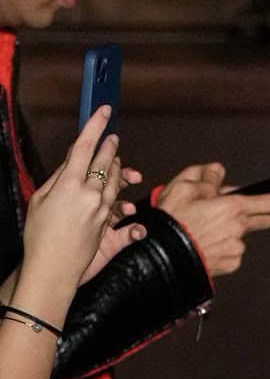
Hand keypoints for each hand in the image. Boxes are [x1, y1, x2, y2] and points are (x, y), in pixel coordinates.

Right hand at [22, 109, 143, 301]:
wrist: (52, 267)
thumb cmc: (39, 234)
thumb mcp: (40, 199)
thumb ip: (58, 179)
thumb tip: (70, 165)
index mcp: (68, 183)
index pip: (84, 146)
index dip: (95, 125)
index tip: (104, 110)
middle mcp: (89, 193)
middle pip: (105, 161)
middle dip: (109, 146)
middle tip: (112, 136)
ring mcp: (102, 208)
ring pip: (115, 179)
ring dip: (117, 166)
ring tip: (116, 158)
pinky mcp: (108, 222)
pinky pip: (118, 202)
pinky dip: (119, 193)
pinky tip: (121, 188)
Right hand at [153, 161, 269, 277]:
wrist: (161, 257)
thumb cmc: (172, 221)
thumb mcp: (183, 188)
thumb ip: (205, 176)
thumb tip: (218, 170)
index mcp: (233, 206)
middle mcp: (239, 228)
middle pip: (256, 219)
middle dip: (251, 215)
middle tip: (226, 214)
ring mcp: (236, 249)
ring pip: (239, 236)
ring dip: (229, 231)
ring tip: (201, 231)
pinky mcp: (230, 264)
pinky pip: (231, 252)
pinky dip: (222, 248)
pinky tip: (204, 246)